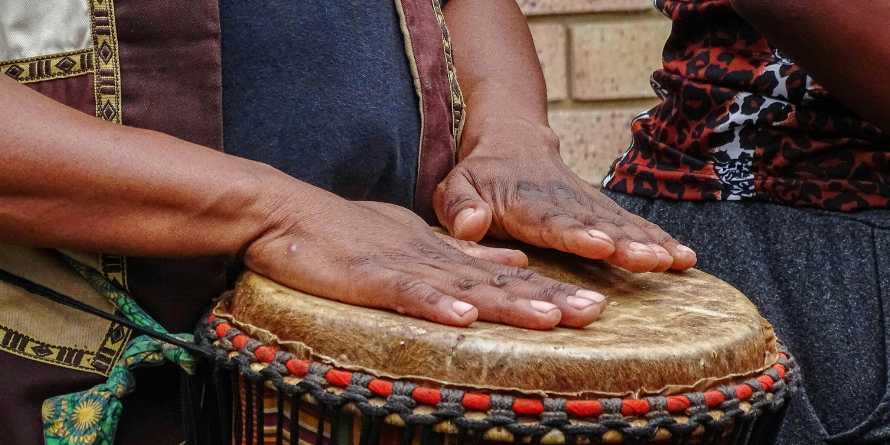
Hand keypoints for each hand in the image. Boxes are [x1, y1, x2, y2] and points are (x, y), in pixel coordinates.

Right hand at [243, 197, 606, 328]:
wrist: (288, 213)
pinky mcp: (369, 276)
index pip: (504, 274)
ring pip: (464, 287)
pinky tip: (465, 317)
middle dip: (549, 298)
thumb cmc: (347, 234)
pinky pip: (406, 293)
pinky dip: (435, 305)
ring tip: (554, 317)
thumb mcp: (415, 241)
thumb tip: (513, 259)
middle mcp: (433, 259)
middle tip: (595, 312)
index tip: (591, 305)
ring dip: (509, 302)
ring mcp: (403, 265)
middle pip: (499, 281)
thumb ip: (462, 253)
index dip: (548, 290)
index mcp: (444, 254)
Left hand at [434, 119, 696, 272]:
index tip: (601, 246)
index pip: (552, 220)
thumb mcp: (453, 187)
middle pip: (598, 224)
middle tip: (655, 261)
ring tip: (678, 261)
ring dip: (650, 242)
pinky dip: (657, 238)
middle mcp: (562, 202)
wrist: (512, 140)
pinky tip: (683, 257)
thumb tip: (469, 226)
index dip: (577, 234)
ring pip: (621, 223)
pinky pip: (631, 223)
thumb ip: (456, 207)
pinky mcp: (600, 207)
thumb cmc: (478, 176)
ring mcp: (585, 203)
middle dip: (627, 243)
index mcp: (524, 203)